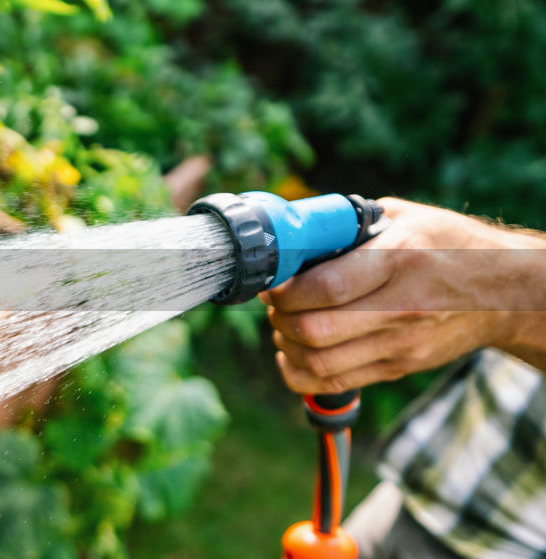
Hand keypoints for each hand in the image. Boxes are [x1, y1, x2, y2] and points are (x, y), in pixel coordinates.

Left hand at [260, 198, 545, 393]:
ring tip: (283, 326)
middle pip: (315, 330)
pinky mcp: (400, 367)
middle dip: (279, 318)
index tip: (270, 283)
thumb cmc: (450, 245)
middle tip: (274, 303)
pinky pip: (335, 384)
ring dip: (286, 346)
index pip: (326, 287)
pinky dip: (300, 374)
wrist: (507, 292)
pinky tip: (293, 355)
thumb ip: (350, 225)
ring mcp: (401, 344)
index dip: (284, 291)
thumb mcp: (405, 217)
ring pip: (320, 363)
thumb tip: (295, 234)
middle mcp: (400, 307)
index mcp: (399, 260)